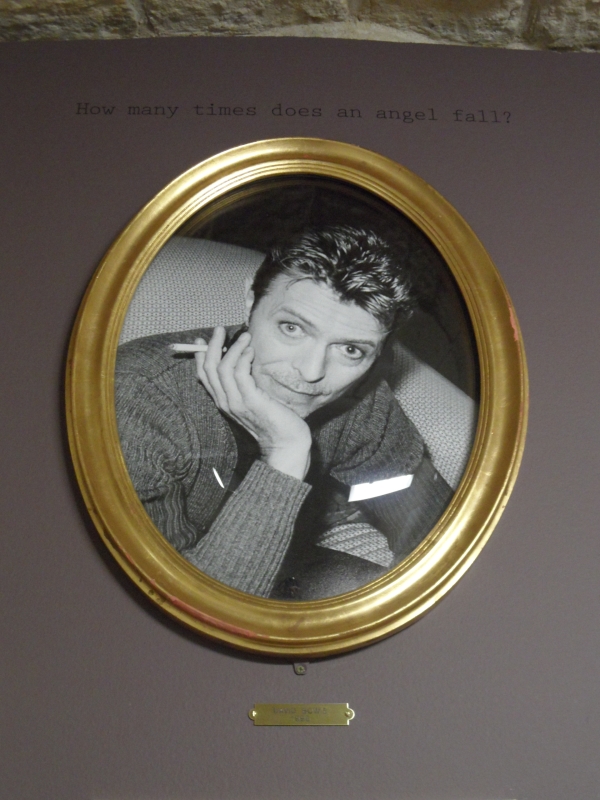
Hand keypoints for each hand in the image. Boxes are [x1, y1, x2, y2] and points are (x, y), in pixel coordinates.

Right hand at [195, 327, 311, 480]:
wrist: (286, 443)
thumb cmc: (275, 419)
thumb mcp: (255, 398)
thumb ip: (246, 383)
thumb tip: (244, 358)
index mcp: (224, 401)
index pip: (204, 376)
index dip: (201, 356)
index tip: (203, 340)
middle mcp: (226, 402)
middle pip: (209, 369)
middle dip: (213, 346)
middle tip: (220, 330)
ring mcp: (237, 402)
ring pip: (222, 369)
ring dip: (232, 348)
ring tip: (244, 336)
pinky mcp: (251, 401)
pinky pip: (240, 374)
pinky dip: (243, 358)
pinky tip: (251, 351)